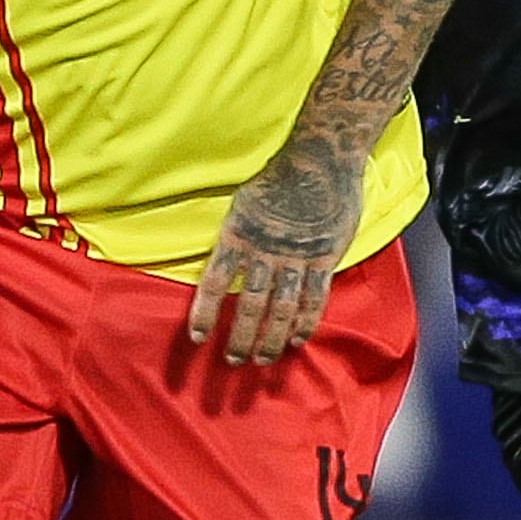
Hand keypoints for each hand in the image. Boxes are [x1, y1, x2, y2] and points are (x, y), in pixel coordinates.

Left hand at [186, 142, 362, 365]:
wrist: (320, 157)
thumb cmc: (279, 176)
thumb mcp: (243, 200)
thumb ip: (236, 233)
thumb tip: (222, 258)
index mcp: (237, 235)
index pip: (213, 282)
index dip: (204, 313)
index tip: (197, 338)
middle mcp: (264, 251)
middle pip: (249, 305)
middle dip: (240, 338)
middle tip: (233, 362)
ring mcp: (296, 257)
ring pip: (280, 309)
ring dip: (270, 339)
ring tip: (262, 360)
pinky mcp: (323, 258)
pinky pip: (313, 299)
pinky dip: (304, 323)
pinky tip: (296, 341)